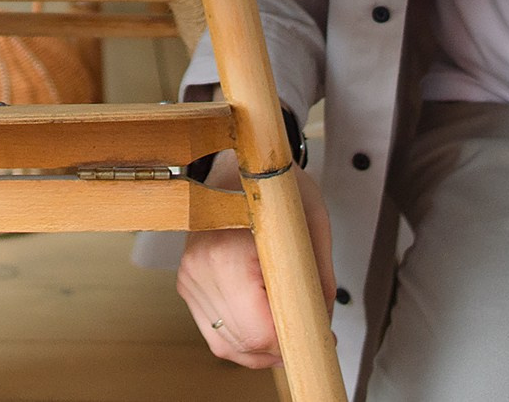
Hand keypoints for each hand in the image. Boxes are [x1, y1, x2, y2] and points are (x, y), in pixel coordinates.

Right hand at [177, 154, 334, 367]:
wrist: (234, 160)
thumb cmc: (271, 183)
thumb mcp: (311, 223)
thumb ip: (319, 280)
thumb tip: (322, 328)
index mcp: (226, 252)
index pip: (260, 330)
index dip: (295, 340)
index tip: (319, 334)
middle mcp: (199, 268)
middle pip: (246, 343)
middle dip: (283, 346)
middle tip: (312, 329)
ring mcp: (189, 277)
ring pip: (230, 346)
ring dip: (264, 347)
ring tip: (291, 325)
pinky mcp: (187, 284)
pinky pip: (217, 334)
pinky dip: (244, 338)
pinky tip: (265, 323)